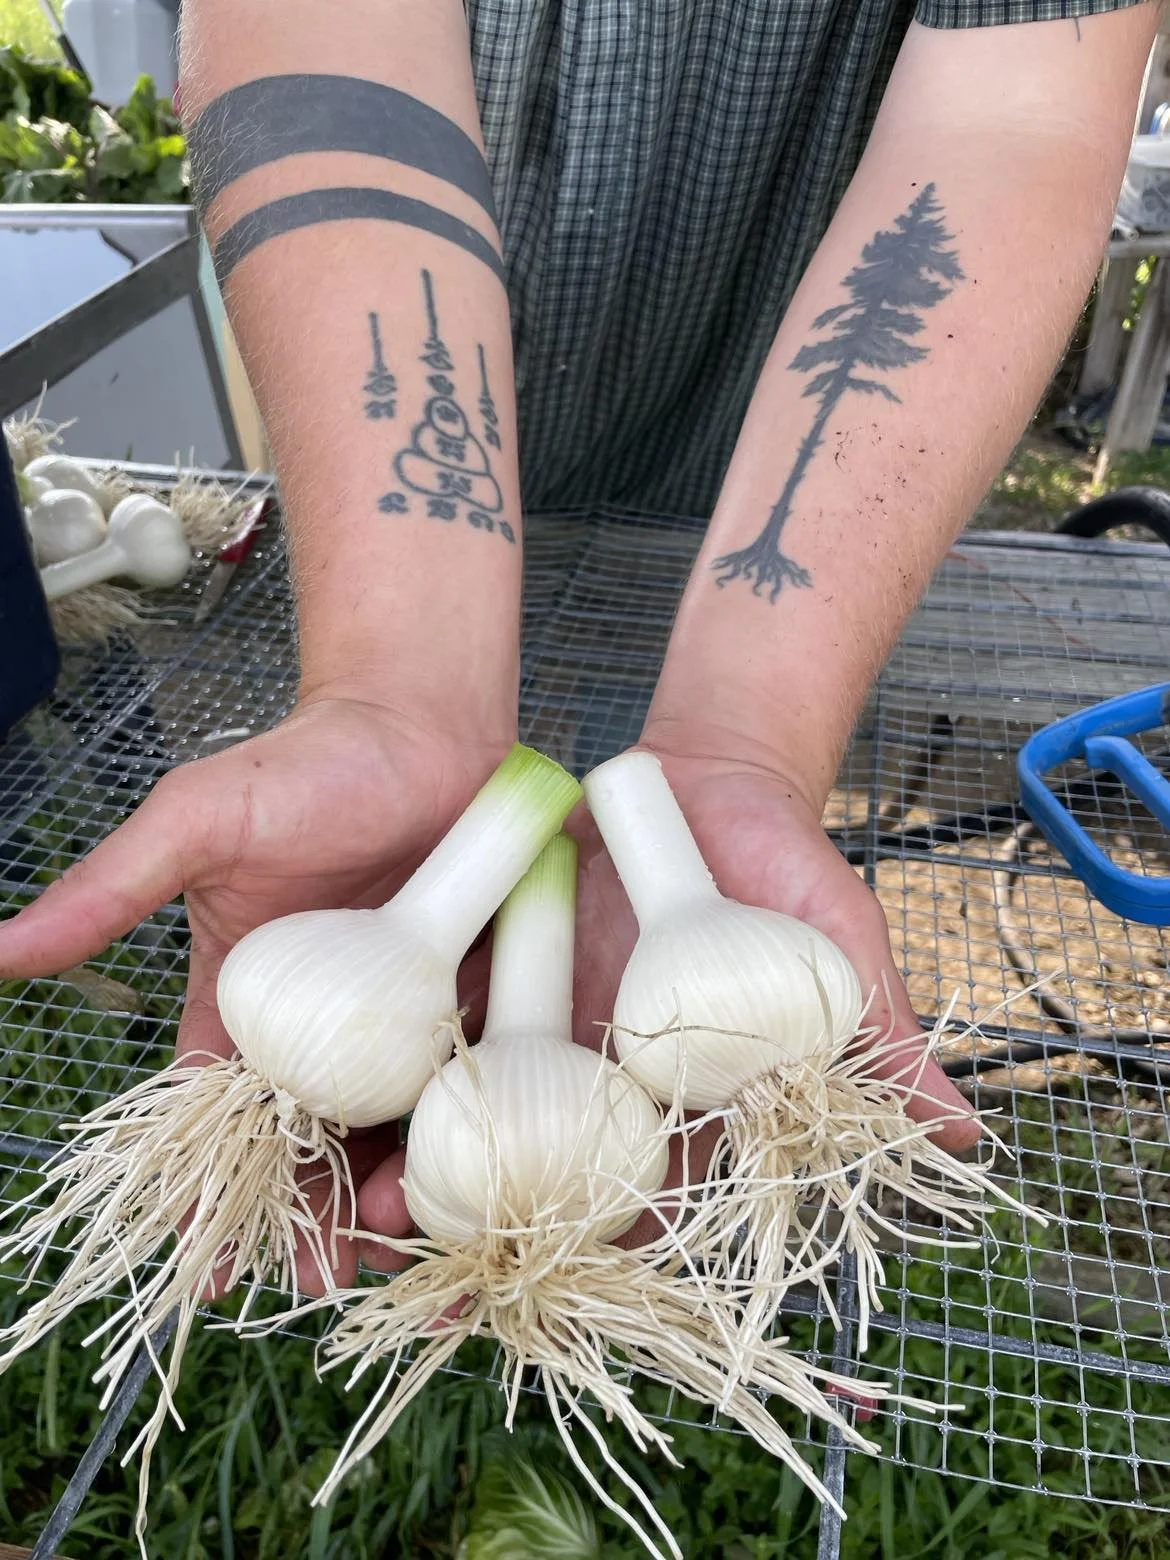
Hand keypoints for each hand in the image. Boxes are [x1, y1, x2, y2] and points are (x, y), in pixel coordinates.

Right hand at [0, 693, 511, 1288]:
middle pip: (304, 1147)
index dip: (207, 1193)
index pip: (214, 1116)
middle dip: (303, 1221)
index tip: (205, 1268)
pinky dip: (452, 1139)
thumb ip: (109, 892)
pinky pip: (458, 1087)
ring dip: (379, 1198)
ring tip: (387, 1248)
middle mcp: (319, 1023)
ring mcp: (397, 1018)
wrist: (422, 724)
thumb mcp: (194, 825)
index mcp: (243, 999)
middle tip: (316, 1283)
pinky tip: (457, 1180)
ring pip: (383, 1133)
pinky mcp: (466, 1001)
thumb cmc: (304, 766)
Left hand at [359, 736, 978, 1260]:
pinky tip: (347, 1109)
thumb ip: (882, 1036)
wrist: (704, 780)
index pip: (652, 1201)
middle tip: (423, 1279)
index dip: (606, 1255)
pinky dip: (402, 1084)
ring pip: (482, 1128)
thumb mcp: (837, 943)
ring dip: (426, 1174)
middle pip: (549, 1182)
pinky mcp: (500, 984)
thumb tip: (965, 1137)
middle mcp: (614, 1088)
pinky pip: (445, 1044)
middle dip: (491, 1238)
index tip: (556, 1297)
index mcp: (692, 1104)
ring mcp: (552, 1039)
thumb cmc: (784, 864)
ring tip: (362, 1211)